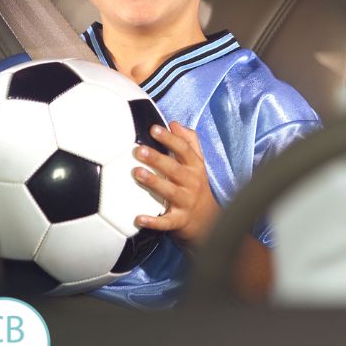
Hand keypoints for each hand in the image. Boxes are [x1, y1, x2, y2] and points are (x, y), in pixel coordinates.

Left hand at [132, 121, 219, 245]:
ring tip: (137, 173)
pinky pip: (166, 221)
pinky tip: (138, 218)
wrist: (208, 220)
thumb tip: (174, 123)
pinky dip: (154, 221)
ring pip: (170, 192)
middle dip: (157, 159)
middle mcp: (192, 183)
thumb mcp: (197, 162)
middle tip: (139, 150)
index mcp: (195, 167)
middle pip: (175, 169)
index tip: (153, 129)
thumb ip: (188, 141)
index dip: (169, 139)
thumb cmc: (196, 185)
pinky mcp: (179, 221)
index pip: (184, 149)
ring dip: (154, 182)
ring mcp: (186, 202)